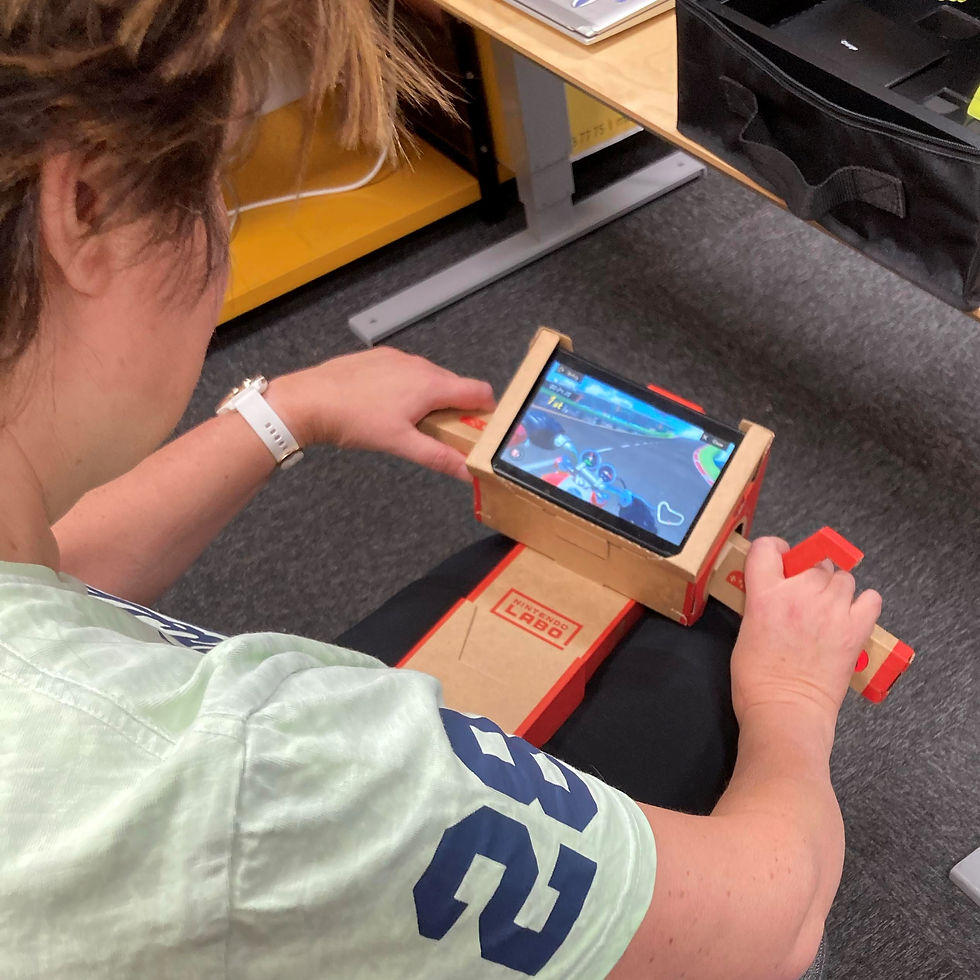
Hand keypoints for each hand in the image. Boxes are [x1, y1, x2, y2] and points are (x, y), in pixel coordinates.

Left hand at [267, 348, 495, 479]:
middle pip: (455, 386)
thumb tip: (467, 472)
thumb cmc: (354, 419)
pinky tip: (387, 407)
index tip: (482, 428)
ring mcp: (398, 358)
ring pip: (430, 379)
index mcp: (431, 384)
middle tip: (444, 435)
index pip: (479, 390)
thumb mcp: (401, 444)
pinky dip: (408, 389)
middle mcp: (420, 365)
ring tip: (411, 424)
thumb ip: (438, 457)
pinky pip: (407, 372)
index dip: (488, 410)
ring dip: (431, 399)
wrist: (310, 399)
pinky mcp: (379, 358)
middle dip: (456, 410)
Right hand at [730, 536, 881, 728]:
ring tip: (828, 610)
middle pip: (813, 561)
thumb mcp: (745, 629)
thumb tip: (777, 594)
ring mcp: (831, 609)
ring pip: (843, 577)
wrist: (785, 710)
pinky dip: (863, 603)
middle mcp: (800, 593)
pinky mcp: (856, 628)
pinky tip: (851, 616)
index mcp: (765, 594)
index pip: (768, 547)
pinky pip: (870, 598)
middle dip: (810, 574)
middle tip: (805, 597)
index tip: (779, 562)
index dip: (775, 551)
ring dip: (835, 588)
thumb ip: (762, 602)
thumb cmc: (757, 679)